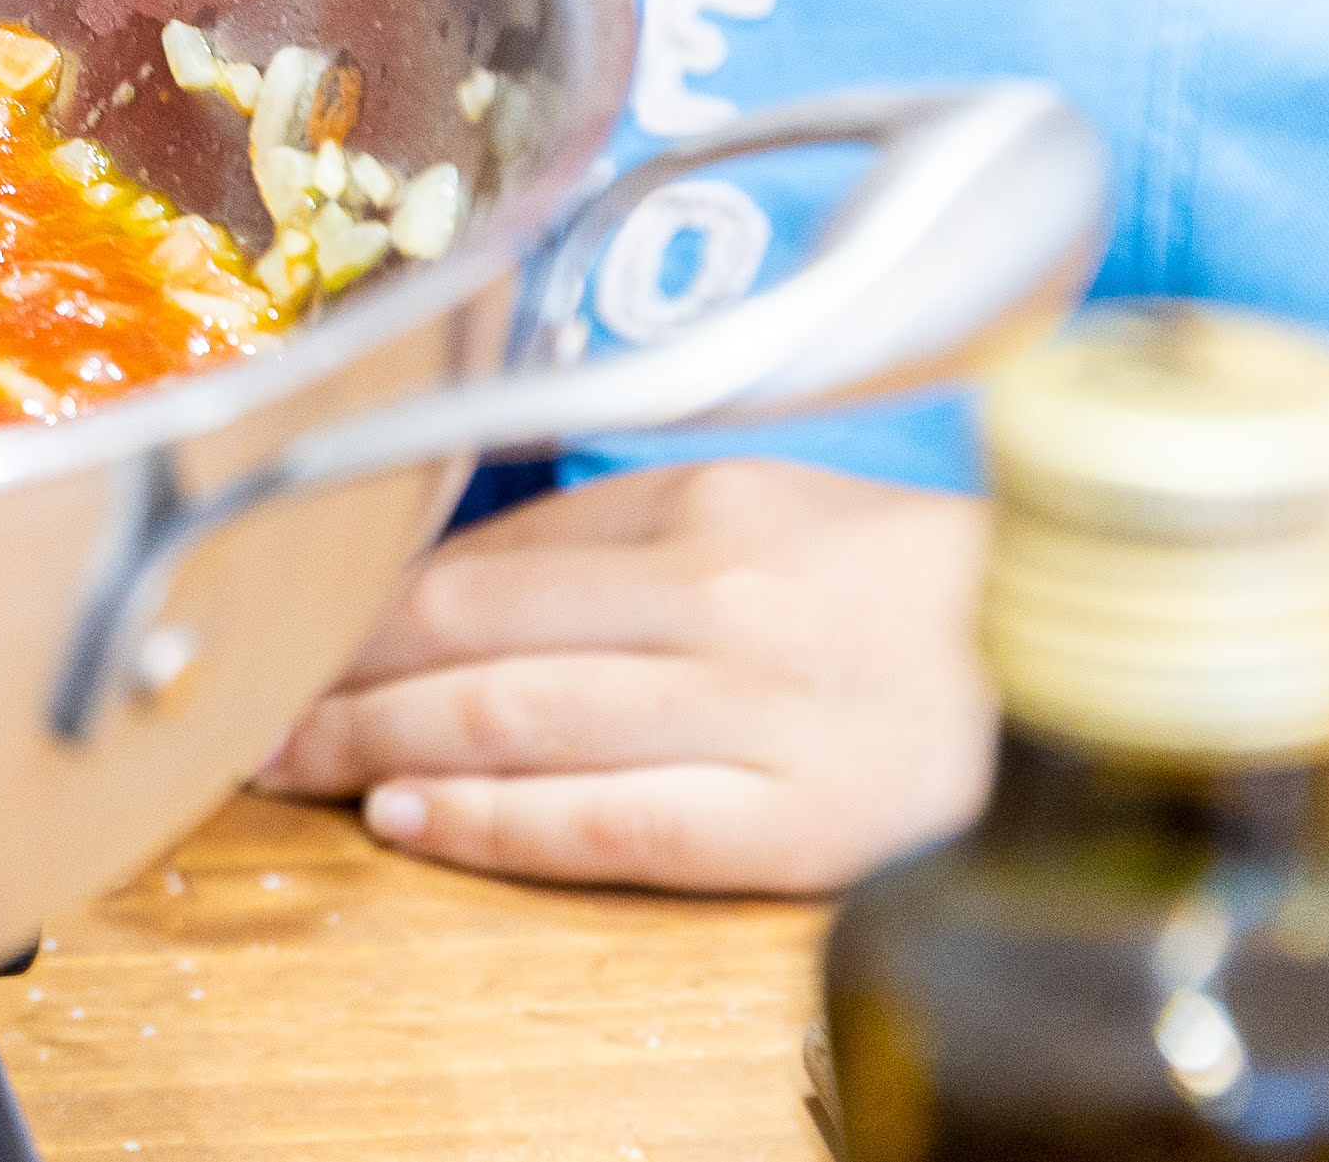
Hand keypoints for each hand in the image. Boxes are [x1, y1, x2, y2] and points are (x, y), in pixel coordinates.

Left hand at [254, 457, 994, 893]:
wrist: (1082, 675)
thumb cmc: (903, 593)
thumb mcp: (764, 510)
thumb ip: (616, 530)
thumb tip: (445, 564)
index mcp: (703, 507)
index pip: (485, 553)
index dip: (362, 594)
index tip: (286, 622)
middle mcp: (718, 599)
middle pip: (471, 630)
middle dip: (337, 668)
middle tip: (245, 703)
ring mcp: (755, 713)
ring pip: (515, 719)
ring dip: (376, 741)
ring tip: (289, 763)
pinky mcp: (796, 822)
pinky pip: (609, 820)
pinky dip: (494, 818)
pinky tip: (411, 817)